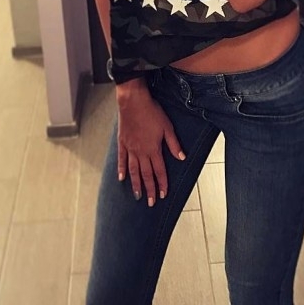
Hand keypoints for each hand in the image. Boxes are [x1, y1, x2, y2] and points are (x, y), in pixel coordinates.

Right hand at [116, 83, 185, 206]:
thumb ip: (174, 144)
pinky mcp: (122, 143)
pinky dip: (121, 170)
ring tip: (137, 196)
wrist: (133, 101)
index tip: (164, 194)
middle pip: (146, 174)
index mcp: (153, 149)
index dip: (162, 184)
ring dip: (136, 184)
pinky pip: (121, 160)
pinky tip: (122, 179)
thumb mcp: (167, 127)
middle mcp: (141, 152)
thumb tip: (182, 158)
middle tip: (151, 203)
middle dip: (149, 189)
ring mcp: (130, 148)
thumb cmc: (151, 112)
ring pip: (133, 171)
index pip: (159, 171)